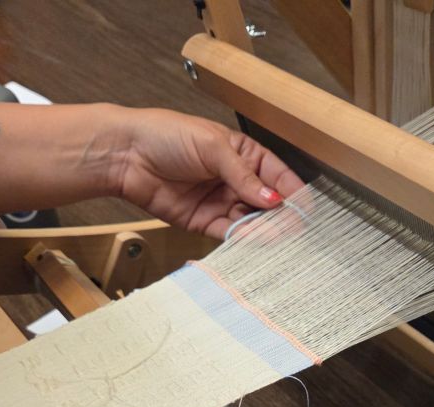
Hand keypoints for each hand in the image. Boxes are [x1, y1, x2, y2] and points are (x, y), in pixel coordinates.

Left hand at [114, 108, 304, 239]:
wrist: (126, 154)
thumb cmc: (167, 135)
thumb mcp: (213, 146)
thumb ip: (244, 175)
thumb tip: (273, 200)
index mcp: (244, 155)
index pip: (278, 176)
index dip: (294, 193)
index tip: (307, 209)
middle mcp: (236, 180)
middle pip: (268, 204)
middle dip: (282, 217)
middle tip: (295, 229)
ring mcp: (221, 202)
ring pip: (251, 222)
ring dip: (264, 231)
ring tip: (277, 238)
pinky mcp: (204, 222)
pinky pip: (229, 234)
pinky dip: (242, 240)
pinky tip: (254, 242)